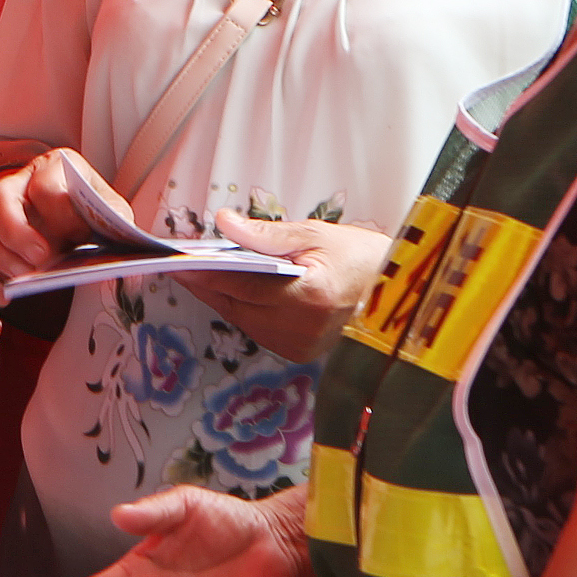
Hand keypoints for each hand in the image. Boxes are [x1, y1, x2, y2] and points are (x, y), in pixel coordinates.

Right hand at [0, 148, 120, 300]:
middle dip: (17, 232)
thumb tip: (121, 236)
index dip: (60, 214)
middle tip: (41, 260)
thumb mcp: (111, 213)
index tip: (78, 236)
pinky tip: (3, 297)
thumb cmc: (93, 218)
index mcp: (55, 167)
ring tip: (23, 277)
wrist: (77, 225)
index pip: (45, 185)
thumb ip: (114, 219)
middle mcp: (19, 181)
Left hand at [182, 213, 394, 360]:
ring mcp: (300, 346)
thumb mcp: (318, 235)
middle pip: (235, 305)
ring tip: (202, 274)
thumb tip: (224, 223)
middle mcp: (301, 329)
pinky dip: (243, 310)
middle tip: (182, 265)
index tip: (177, 262)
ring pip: (242, 320)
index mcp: (307, 297)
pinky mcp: (300, 353)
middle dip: (206, 284)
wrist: (399, 293)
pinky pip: (258, 329)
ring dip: (222, 297)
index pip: (240, 284)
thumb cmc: (363, 259)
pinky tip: (234, 291)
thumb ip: (267, 234)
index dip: (205, 273)